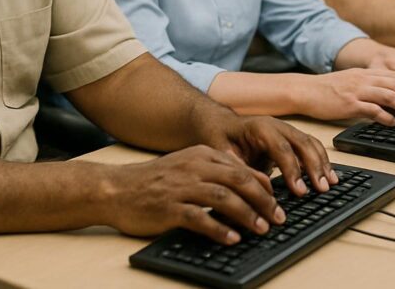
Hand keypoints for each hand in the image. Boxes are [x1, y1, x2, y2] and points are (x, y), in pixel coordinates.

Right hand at [102, 145, 284, 243]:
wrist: (116, 189)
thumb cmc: (153, 180)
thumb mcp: (186, 165)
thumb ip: (214, 170)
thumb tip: (250, 184)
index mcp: (201, 155)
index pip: (241, 167)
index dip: (263, 185)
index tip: (278, 200)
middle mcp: (193, 167)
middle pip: (238, 180)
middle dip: (263, 199)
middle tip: (278, 217)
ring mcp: (181, 187)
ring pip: (223, 197)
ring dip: (246, 214)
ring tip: (261, 228)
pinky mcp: (168, 208)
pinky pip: (199, 218)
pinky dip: (219, 229)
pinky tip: (232, 238)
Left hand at [199, 114, 337, 198]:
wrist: (220, 124)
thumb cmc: (220, 137)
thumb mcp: (220, 152)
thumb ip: (236, 166)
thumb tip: (252, 185)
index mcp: (259, 128)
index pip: (281, 148)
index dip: (292, 169)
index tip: (299, 190)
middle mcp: (276, 126)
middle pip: (301, 143)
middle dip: (314, 166)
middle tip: (322, 189)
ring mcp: (286, 130)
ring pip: (310, 143)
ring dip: (322, 163)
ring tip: (330, 184)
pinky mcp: (290, 138)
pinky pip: (311, 146)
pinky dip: (321, 160)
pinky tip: (328, 175)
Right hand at [296, 68, 394, 125]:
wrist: (305, 91)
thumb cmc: (327, 90)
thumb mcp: (351, 82)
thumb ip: (369, 85)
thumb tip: (388, 98)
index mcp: (366, 73)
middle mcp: (364, 79)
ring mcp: (357, 91)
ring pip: (391, 96)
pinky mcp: (350, 104)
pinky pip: (374, 110)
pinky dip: (387, 117)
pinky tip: (393, 123)